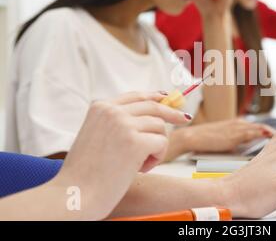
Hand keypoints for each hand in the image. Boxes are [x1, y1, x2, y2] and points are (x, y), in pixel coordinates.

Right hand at [56, 92, 189, 218]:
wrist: (75, 194)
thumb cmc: (86, 173)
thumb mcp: (97, 136)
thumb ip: (118, 123)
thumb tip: (152, 116)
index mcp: (100, 107)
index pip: (136, 96)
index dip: (155, 96)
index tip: (167, 98)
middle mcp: (112, 111)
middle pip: (153, 106)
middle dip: (172, 113)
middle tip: (185, 119)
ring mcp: (124, 125)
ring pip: (159, 127)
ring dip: (156, 146)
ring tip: (140, 164)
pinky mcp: (135, 142)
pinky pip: (161, 143)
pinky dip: (157, 158)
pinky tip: (141, 169)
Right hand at [183, 119, 273, 152]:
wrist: (191, 137)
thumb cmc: (206, 140)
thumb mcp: (225, 140)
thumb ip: (238, 142)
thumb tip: (249, 148)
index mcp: (238, 124)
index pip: (260, 127)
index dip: (272, 131)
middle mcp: (239, 124)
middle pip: (263, 126)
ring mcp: (237, 129)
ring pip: (260, 128)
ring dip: (272, 132)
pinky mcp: (233, 136)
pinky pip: (252, 133)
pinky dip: (263, 135)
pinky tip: (270, 138)